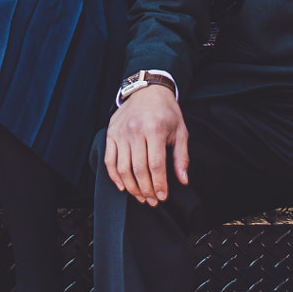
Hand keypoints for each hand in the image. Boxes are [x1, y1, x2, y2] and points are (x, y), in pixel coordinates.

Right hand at [104, 83, 188, 205]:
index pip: (156, 165)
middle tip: (152, 201)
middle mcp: (135, 130)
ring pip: (122, 168)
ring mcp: (120, 132)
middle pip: (139, 169)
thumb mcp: (180, 131)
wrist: (147, 90)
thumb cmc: (167, 112)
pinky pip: (109, 160)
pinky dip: (114, 176)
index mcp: (155, 129)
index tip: (162, 197)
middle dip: (146, 190)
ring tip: (140, 196)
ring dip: (131, 187)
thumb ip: (181, 157)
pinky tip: (123, 186)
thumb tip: (183, 180)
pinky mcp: (110, 134)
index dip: (159, 184)